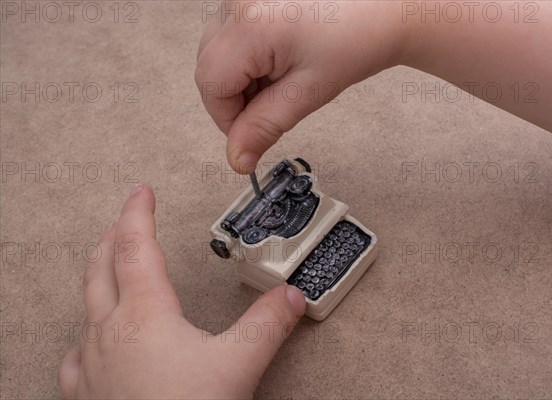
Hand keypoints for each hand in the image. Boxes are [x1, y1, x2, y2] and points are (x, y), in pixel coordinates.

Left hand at [59, 185, 305, 398]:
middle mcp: (107, 332)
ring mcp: (89, 363)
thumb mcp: (238, 365)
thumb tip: (291, 296)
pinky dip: (90, 329)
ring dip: (99, 277)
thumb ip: (268, 324)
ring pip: (87, 305)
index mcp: (144, 314)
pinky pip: (77, 349)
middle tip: (124, 220)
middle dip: (112, 236)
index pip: (134, 246)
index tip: (142, 191)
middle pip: (100, 267)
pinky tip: (98, 340)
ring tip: (109, 268)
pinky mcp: (84, 392)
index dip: (137, 212)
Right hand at [195, 1, 404, 172]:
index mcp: (249, 25)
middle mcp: (237, 1)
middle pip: (209, 66)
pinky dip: (246, 56)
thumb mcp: (307, 93)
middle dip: (234, 97)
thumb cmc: (356, 41)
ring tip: (281, 78)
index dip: (227, 117)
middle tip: (273, 104)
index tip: (251, 132)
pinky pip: (229, 33)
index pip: (210, 83)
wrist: (382, 9)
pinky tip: (277, 60)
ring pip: (217, 51)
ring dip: (240, 77)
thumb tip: (237, 159)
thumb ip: (265, 127)